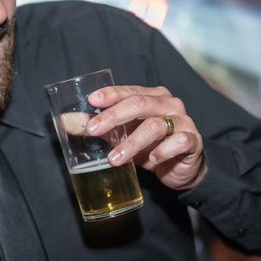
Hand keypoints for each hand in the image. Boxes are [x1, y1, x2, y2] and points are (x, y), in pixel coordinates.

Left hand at [85, 84, 206, 189]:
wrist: (183, 169)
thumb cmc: (151, 148)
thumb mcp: (124, 137)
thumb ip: (100, 128)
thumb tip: (67, 122)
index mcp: (152, 97)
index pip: (129, 91)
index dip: (110, 94)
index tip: (91, 101)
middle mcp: (169, 104)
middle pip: (139, 103)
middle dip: (113, 116)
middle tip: (93, 130)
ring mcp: (183, 121)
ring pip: (155, 125)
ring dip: (131, 142)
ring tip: (114, 159)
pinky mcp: (192, 141)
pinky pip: (178, 142)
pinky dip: (162, 151)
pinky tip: (152, 159)